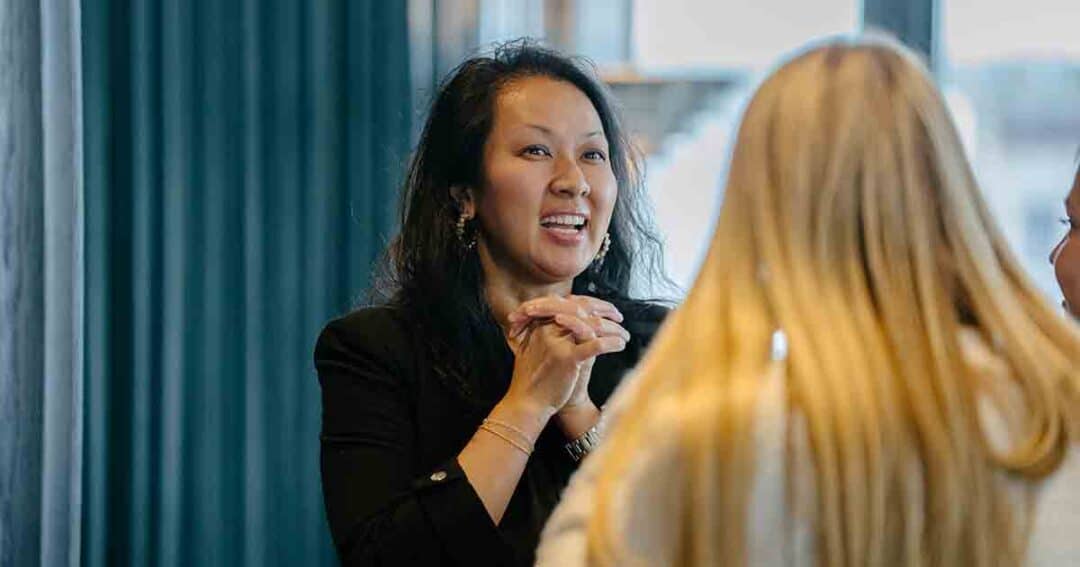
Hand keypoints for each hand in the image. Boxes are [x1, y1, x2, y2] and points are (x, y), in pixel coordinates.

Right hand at [506, 296, 629, 411]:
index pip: (570, 303)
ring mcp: (557, 342)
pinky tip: (619, 345)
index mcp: (540, 323)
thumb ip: (552, 331)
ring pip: (592, 325)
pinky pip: (596, 345)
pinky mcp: (567, 358)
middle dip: (605, 309)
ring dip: (613, 329)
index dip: (592, 303)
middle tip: (618, 316)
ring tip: (624, 335)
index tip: (606, 309)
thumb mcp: (536, 347)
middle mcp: (547, 328)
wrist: (528, 402)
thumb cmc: (536, 377)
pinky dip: (611, 343)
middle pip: (582, 309)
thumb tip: (577, 318)